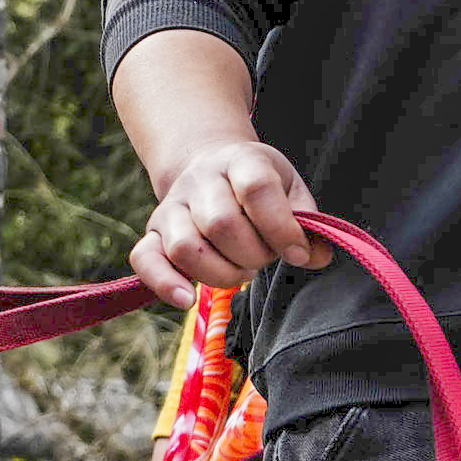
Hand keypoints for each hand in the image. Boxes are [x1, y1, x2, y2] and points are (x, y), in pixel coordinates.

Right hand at [133, 139, 328, 304]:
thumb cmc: (256, 184)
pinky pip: (145, 260)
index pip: (256, 188)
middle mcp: (200, 180)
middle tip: (265, 257)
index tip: (298, 253)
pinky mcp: (153, 233)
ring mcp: (171, 207)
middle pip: (221, 223)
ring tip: (240, 270)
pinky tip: (187, 299)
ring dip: (221, 272)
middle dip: (253, 254)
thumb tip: (315, 257)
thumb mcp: (289, 187)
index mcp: (240, 161)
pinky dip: (164, 283)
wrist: (207, 165)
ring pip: (185, 247)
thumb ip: (307, 221)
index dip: (281, 227)